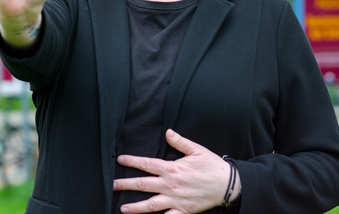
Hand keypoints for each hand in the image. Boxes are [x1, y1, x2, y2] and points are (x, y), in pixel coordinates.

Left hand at [113, 129, 231, 213]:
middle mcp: (170, 185)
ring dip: (135, 207)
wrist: (227, 185)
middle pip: (144, 184)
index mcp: (172, 168)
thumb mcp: (196, 149)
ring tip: (122, 208)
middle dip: (126, 184)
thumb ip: (179, 141)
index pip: (147, 164)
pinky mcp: (182, 211)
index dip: (133, 161)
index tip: (120, 160)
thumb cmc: (211, 166)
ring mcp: (175, 200)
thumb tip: (167, 132)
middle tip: (112, 185)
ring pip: (151, 205)